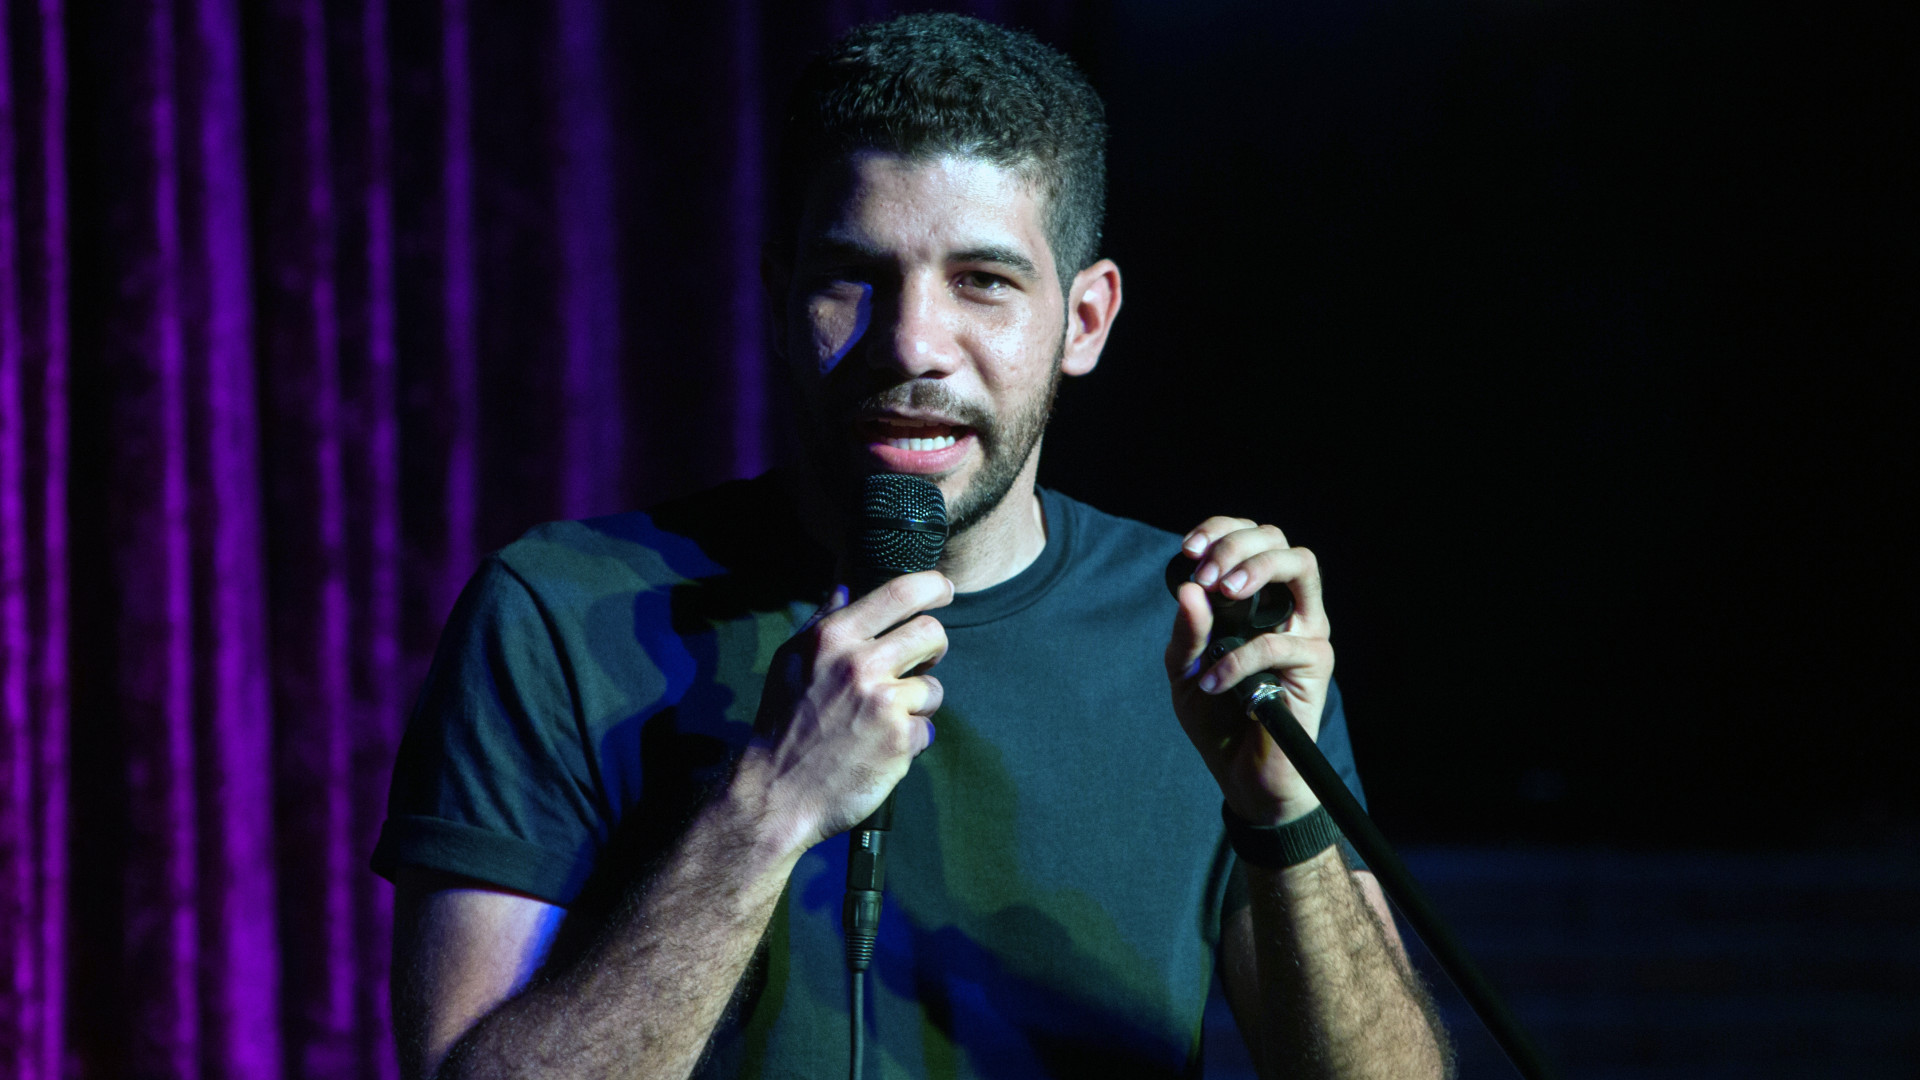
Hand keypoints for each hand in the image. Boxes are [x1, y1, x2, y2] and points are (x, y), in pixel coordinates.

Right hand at [737, 571, 952, 854]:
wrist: (776, 793)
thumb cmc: (781, 724)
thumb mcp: (789, 661)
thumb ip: (821, 622)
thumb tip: (844, 589)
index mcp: (833, 638)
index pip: (900, 592)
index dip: (932, 586)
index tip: (943, 589)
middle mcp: (861, 664)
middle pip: (932, 633)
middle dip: (933, 647)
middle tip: (918, 663)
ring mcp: (883, 703)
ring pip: (933, 688)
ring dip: (916, 704)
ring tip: (881, 721)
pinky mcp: (900, 741)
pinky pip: (927, 729)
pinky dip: (909, 741)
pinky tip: (878, 749)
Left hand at [1164, 517, 1332, 825]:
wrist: (1242, 776)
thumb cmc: (1217, 717)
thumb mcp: (1185, 670)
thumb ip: (1187, 631)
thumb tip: (1190, 590)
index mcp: (1257, 599)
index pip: (1249, 538)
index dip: (1221, 531)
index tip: (1188, 549)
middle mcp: (1287, 607)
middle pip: (1278, 540)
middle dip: (1236, 545)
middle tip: (1206, 575)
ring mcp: (1307, 631)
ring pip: (1301, 566)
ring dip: (1257, 569)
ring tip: (1222, 591)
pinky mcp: (1315, 664)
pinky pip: (1279, 642)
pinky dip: (1239, 659)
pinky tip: (1214, 682)